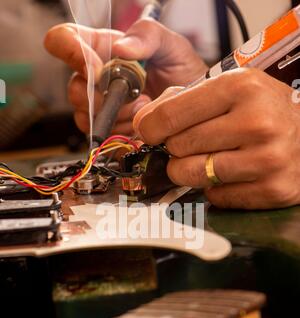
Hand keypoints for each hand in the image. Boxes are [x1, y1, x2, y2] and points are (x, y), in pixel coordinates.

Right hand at [44, 19, 206, 134]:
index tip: (95, 68)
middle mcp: (96, 78)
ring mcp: (102, 106)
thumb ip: (147, 36)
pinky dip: (121, 133)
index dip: (70, 51)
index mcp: (102, 48)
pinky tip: (139, 124)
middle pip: (74, 89)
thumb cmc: (182, 70)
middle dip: (103, 97)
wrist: (195, 105)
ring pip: (86, 117)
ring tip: (143, 107)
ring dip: (117, 116)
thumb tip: (122, 48)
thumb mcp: (170, 44)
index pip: (64, 40)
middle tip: (133, 93)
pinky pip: (102, 136)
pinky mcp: (111, 129)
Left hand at [134, 68, 299, 209]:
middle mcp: (256, 122)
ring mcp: (266, 159)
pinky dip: (216, 188)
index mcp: (241, 87)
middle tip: (193, 143)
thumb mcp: (232, 89)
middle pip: (177, 147)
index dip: (150, 127)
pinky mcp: (272, 189)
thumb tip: (143, 122)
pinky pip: (216, 196)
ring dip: (189, 171)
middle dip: (176, 148)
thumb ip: (185, 100)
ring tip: (208, 159)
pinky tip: (233, 174)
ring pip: (191, 175)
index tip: (150, 132)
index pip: (170, 115)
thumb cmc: (266, 110)